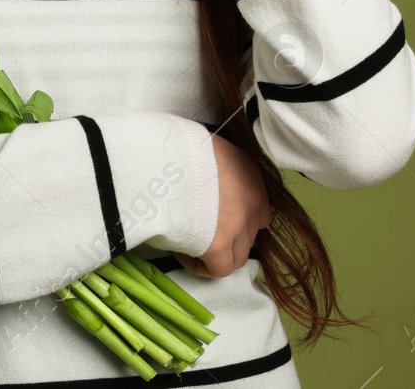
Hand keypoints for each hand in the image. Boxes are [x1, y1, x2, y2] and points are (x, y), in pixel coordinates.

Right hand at [173, 132, 271, 278]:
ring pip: (238, 255)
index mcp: (247, 169)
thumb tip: (196, 183)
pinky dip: (202, 266)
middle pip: (249, 233)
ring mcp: (239, 224)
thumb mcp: (200, 145)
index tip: (208, 214)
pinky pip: (219, 269)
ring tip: (187, 242)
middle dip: (227, 236)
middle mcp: (252, 198)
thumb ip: (209, 166)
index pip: (257, 207)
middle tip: (198, 229)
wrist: (157, 157)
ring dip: (216, 254)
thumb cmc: (170, 145)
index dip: (235, 216)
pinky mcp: (219, 245)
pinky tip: (180, 251)